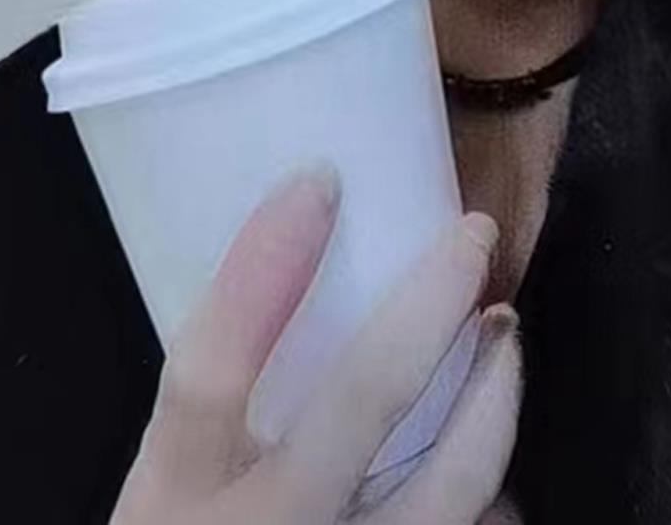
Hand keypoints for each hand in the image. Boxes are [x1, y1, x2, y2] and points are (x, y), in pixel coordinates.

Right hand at [110, 167, 523, 523]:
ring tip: (504, 333)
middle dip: (430, 302)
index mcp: (170, 504)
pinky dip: (491, 502)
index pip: (207, 368)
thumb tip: (293, 283)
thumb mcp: (166, 499)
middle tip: (471, 234)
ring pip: (448, 487)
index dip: (265, 267)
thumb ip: (218, 418)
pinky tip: (493, 464)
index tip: (321, 178)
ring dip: (494, 395)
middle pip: (359, 402)